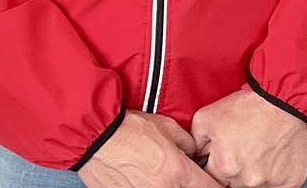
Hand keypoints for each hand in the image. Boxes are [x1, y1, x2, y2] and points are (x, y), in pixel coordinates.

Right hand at [80, 112, 218, 187]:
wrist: (91, 135)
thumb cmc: (125, 128)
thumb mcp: (164, 125)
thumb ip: (186, 142)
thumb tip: (194, 152)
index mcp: (179, 172)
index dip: (215, 185)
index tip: (210, 181)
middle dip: (187, 183)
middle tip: (178, 174)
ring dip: (167, 184)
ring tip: (154, 173)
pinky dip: (145, 185)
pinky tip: (140, 177)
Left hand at [190, 89, 306, 187]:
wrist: (283, 102)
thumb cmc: (249, 107)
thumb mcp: (205, 117)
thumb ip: (196, 142)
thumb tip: (195, 156)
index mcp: (225, 167)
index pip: (211, 178)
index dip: (214, 165)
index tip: (219, 156)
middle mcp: (248, 179)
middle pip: (233, 183)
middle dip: (233, 169)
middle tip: (240, 149)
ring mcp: (271, 182)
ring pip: (254, 185)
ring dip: (253, 173)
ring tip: (256, 150)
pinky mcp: (290, 182)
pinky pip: (276, 185)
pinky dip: (273, 174)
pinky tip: (271, 156)